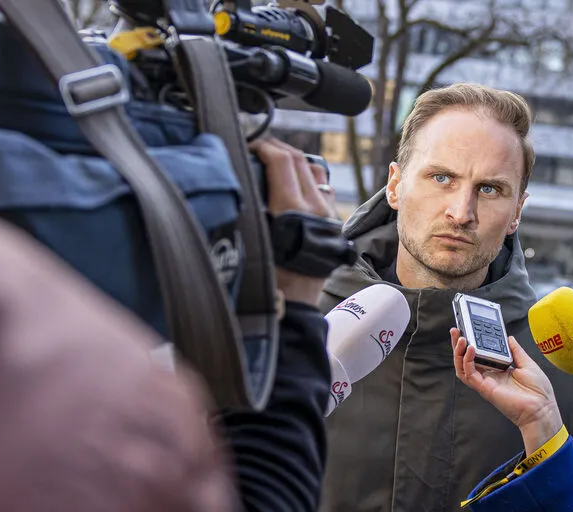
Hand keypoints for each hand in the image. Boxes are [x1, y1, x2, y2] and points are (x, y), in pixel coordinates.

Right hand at [250, 137, 337, 306]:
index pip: (281, 160)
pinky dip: (306, 177)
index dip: (263, 145)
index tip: (248, 144)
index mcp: (293, 208)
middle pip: (299, 160)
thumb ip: (248, 204)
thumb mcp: (251, 237)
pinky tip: (291, 183)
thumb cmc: (266, 278)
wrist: (294, 305)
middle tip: (258, 147)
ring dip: (294, 160)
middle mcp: (316, 207)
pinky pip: (322, 188)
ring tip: (274, 162)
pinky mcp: (333, 222)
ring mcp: (328, 213)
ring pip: (314, 171)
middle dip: (277, 147)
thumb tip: (240, 174)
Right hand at [452, 329, 562, 454]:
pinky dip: (467, 361)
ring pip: (463, 368)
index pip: (480, 355)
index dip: (473, 343)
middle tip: (456, 330)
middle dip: (459, 345)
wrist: (542, 408)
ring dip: (458, 353)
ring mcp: (486, 383)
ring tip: (460, 338)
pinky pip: (470, 374)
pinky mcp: (485, 389)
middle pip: (467, 360)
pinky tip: (471, 349)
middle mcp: (490, 376)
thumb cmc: (538, 391)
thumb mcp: (528, 364)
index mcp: (499, 370)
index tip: (469, 329)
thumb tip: (509, 338)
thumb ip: (516, 351)